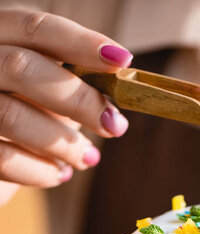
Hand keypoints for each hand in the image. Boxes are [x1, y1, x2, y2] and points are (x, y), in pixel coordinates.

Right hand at [0, 8, 132, 196]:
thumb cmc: (25, 112)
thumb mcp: (47, 91)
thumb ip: (73, 85)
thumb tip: (114, 103)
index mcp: (0, 35)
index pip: (35, 28)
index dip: (80, 43)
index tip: (121, 62)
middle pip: (22, 68)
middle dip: (77, 99)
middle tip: (114, 126)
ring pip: (12, 116)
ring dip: (62, 144)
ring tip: (88, 157)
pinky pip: (4, 158)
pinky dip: (40, 171)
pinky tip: (60, 174)